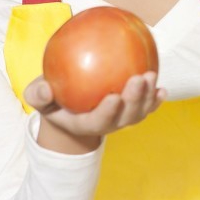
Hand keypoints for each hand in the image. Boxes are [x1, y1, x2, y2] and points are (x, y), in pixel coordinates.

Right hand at [25, 73, 164, 153]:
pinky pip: (147, 104)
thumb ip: (38, 95)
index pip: (99, 121)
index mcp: (86, 124)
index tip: (113, 97)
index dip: (108, 112)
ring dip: (148, 96)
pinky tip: (162, 87)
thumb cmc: (53, 99)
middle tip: (139, 78)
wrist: (70, 107)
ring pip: (140, 111)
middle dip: (135, 100)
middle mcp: (109, 123)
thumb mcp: (38, 97)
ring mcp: (123, 117)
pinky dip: (156, 98)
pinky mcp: (133, 108)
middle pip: (126, 116)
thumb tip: (45, 89)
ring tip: (151, 75)